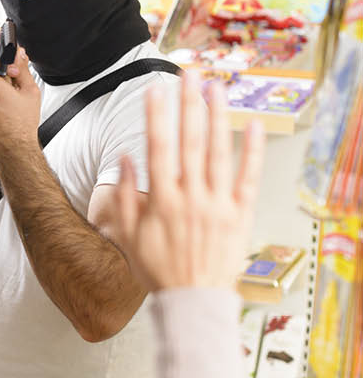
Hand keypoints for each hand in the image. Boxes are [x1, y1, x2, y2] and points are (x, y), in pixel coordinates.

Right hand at [108, 72, 265, 291]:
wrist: (192, 302)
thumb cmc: (158, 271)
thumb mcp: (129, 236)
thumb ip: (126, 197)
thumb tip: (125, 159)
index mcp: (163, 201)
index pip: (158, 148)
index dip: (157, 116)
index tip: (155, 90)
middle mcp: (192, 197)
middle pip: (191, 141)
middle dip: (189, 104)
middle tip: (188, 75)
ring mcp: (218, 204)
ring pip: (219, 152)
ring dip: (217, 117)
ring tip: (216, 88)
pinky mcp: (240, 215)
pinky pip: (248, 178)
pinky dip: (251, 151)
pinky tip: (252, 126)